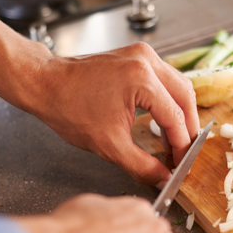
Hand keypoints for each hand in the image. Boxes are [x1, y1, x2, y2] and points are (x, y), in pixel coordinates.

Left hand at [0, 2, 196, 185]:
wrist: (45, 84)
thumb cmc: (69, 109)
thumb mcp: (109, 145)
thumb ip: (142, 165)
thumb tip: (163, 178)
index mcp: (142, 80)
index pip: (175, 117)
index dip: (181, 145)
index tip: (181, 163)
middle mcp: (146, 61)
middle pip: (185, 96)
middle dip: (188, 127)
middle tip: (184, 152)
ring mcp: (142, 54)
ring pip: (178, 85)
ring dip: (180, 113)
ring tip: (175, 139)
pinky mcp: (136, 55)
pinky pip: (164, 79)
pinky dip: (168, 100)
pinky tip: (163, 120)